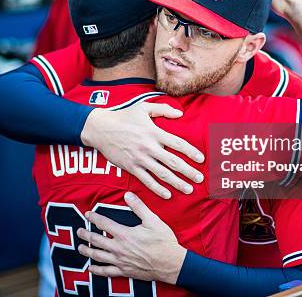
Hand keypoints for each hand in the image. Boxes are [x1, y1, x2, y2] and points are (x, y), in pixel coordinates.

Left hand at [77, 192, 186, 283]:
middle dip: (85, 235)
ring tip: (80, 247)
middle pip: (97, 240)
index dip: (94, 218)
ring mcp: (120, 261)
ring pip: (98, 256)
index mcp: (125, 234)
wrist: (171, 264)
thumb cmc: (163, 242)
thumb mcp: (153, 220)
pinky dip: (97, 270)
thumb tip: (128, 195)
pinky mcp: (124, 271)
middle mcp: (119, 248)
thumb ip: (139, 207)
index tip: (87, 214)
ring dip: (87, 251)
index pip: (104, 223)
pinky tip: (91, 268)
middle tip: (78, 231)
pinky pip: (106, 272)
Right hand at [80, 103, 204, 198]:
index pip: (177, 143)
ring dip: (177, 183)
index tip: (201, 159)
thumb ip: (163, 109)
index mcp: (154, 132)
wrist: (100, 128)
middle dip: (188, 171)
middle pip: (173, 162)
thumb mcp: (143, 107)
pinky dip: (157, 189)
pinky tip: (167, 194)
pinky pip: (146, 180)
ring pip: (162, 174)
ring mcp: (140, 159)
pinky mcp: (131, 167)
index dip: (191, 152)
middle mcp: (149, 147)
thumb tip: (180, 113)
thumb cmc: (123, 115)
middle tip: (200, 178)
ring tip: (188, 189)